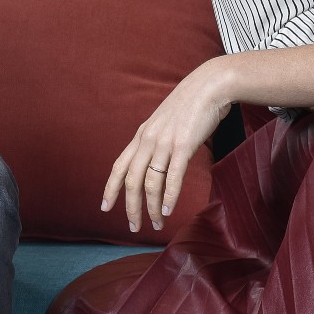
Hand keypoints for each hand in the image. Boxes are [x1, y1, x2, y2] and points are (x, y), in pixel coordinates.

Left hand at [102, 58, 231, 232]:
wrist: (208, 86)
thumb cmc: (190, 106)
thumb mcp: (164, 123)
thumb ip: (156, 141)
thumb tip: (154, 161)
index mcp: (141, 136)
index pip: (119, 167)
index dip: (110, 188)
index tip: (104, 207)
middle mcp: (147, 140)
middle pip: (132, 181)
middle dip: (130, 207)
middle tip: (133, 227)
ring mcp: (164, 143)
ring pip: (150, 182)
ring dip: (151, 207)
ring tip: (156, 223)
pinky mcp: (182, 145)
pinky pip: (172, 176)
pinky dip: (168, 195)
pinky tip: (167, 209)